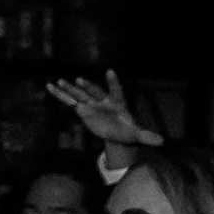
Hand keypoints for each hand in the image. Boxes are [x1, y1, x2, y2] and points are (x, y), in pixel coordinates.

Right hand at [45, 71, 163, 160]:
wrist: (119, 132)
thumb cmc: (129, 131)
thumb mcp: (137, 135)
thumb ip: (147, 136)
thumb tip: (163, 141)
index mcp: (117, 103)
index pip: (116, 91)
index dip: (113, 82)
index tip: (110, 72)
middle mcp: (103, 101)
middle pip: (94, 92)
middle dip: (86, 86)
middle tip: (78, 80)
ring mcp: (92, 104)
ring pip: (79, 95)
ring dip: (68, 89)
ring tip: (57, 81)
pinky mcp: (83, 110)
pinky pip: (69, 102)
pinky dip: (60, 95)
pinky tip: (50, 87)